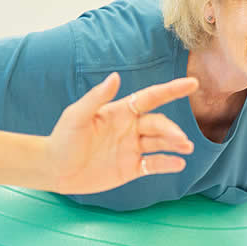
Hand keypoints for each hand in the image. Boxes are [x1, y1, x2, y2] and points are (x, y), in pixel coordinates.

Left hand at [47, 73, 198, 193]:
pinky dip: (167, 164)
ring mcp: (132, 149)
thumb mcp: (77, 115)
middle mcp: (130, 128)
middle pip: (158, 124)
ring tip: (186, 149)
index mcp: (120, 112)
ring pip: (160, 143)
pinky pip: (153, 165)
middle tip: (181, 140)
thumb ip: (97, 97)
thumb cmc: (63, 138)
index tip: (192, 83)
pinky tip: (178, 164)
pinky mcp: (131, 168)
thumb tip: (116, 76)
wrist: (54, 169)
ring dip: (175, 145)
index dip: (172, 90)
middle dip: (171, 130)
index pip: (151, 97)